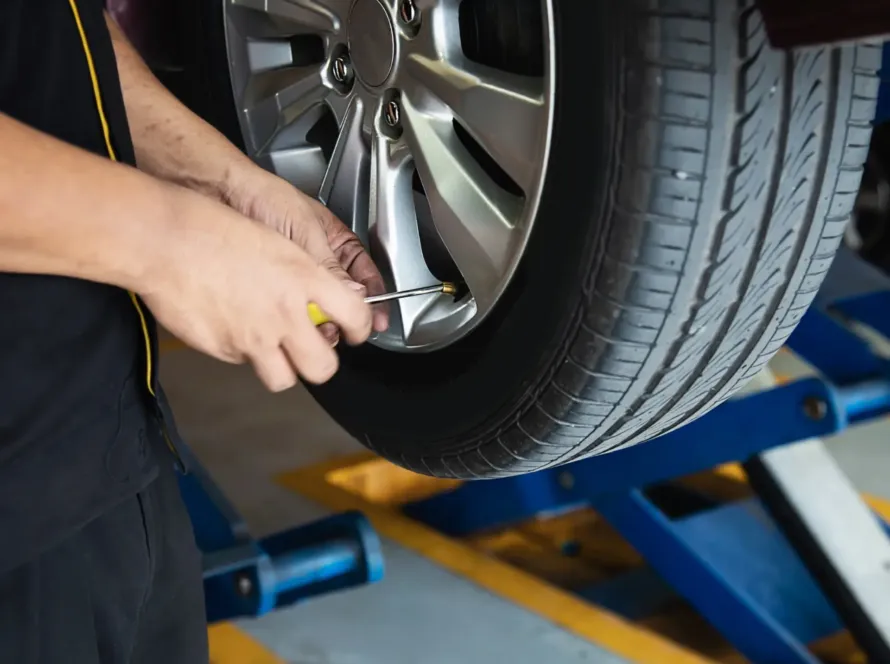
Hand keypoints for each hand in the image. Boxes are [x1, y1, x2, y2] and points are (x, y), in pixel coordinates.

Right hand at [141, 186, 372, 390]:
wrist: (164, 239)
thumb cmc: (214, 229)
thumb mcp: (278, 242)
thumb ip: (308, 275)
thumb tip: (327, 296)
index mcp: (303, 278)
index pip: (355, 315)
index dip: (362, 329)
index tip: (358, 331)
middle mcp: (283, 313)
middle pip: (323, 367)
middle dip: (323, 364)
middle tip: (315, 351)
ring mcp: (253, 337)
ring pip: (283, 378)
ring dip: (283, 367)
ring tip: (273, 346)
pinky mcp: (223, 350)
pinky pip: (243, 363)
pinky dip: (244, 352)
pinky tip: (232, 324)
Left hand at [223, 168, 388, 343]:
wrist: (224, 193)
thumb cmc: (266, 197)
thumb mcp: (306, 233)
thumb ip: (329, 267)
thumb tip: (354, 296)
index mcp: (338, 242)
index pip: (366, 276)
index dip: (374, 299)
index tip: (376, 321)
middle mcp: (320, 261)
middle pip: (343, 298)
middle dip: (343, 316)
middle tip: (340, 327)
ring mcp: (296, 276)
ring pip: (318, 306)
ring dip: (319, 319)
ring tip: (316, 326)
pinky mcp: (273, 286)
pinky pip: (292, 307)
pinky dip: (295, 317)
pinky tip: (294, 321)